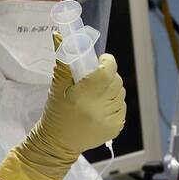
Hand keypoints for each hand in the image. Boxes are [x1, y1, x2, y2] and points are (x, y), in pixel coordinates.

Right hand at [0, 51, 125, 179]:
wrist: (57, 144)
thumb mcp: (57, 86)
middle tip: (94, 79)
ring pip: (120, 93)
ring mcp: (111, 119)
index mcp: (85, 95)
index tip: (99, 61)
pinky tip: (100, 108)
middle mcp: (101, 108)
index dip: (107, 62)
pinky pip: (122, 106)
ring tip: (96, 95)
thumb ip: (63, 61)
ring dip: (111, 90)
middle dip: (107, 75)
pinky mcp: (116, 128)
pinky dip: (114, 103)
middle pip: (116, 80)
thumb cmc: (56, 113)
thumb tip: (59, 35)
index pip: (108, 70)